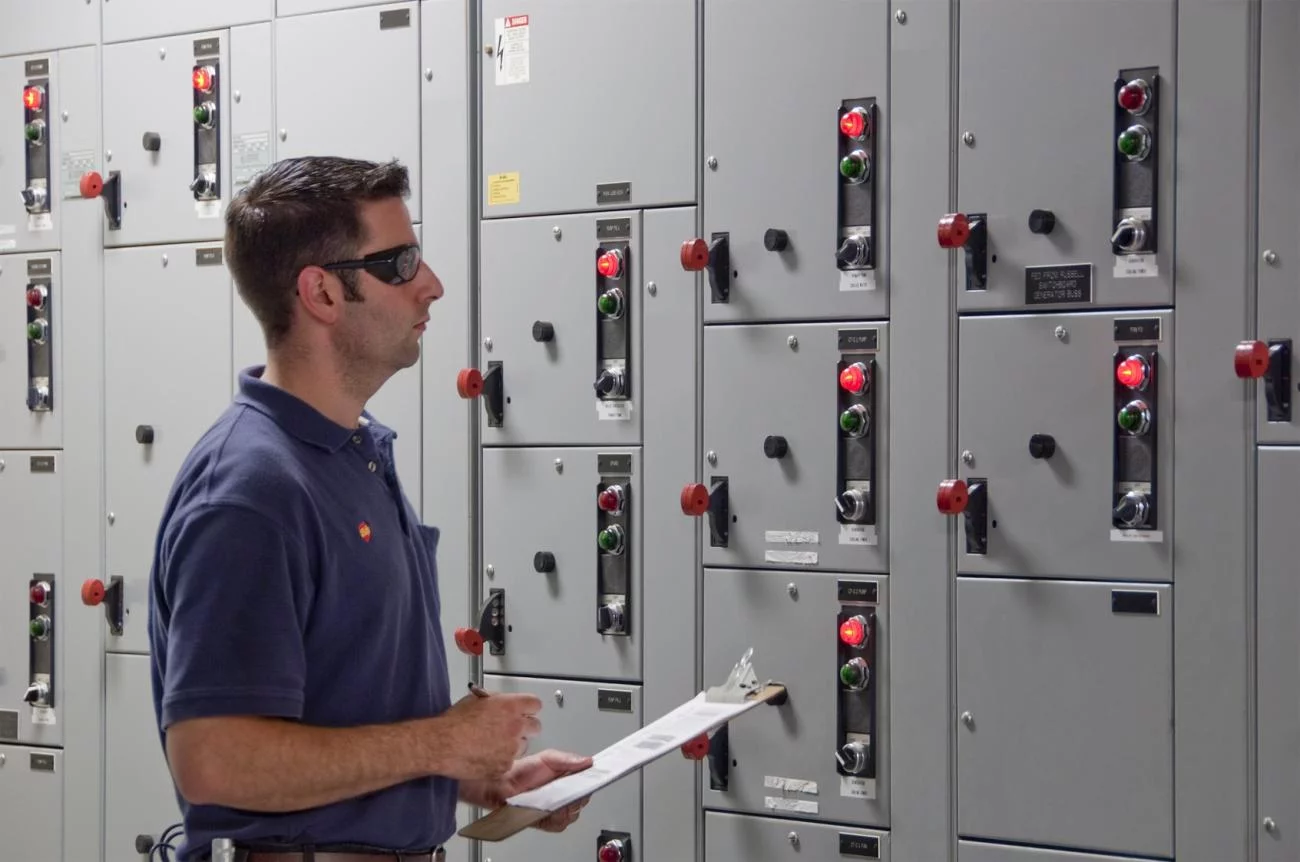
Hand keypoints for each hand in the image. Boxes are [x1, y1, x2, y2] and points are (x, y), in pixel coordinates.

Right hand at [437, 690, 542, 779]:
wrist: (442, 745)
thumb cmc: (454, 722)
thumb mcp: (476, 700)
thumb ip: (495, 700)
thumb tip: (501, 703)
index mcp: (510, 706)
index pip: (535, 704)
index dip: (528, 708)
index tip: (523, 712)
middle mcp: (516, 727)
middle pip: (535, 726)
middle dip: (525, 727)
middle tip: (510, 730)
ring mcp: (512, 748)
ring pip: (524, 746)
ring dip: (514, 745)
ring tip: (492, 744)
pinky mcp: (505, 766)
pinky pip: (510, 762)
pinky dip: (501, 761)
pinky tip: (486, 757)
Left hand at [462, 749, 593, 832]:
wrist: (501, 785)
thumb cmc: (522, 771)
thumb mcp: (547, 758)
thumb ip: (567, 759)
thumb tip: (588, 761)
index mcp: (569, 778)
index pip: (589, 782)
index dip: (594, 780)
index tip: (597, 777)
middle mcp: (565, 794)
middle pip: (583, 799)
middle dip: (579, 795)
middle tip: (571, 788)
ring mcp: (557, 809)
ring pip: (573, 813)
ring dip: (566, 807)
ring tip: (556, 798)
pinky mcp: (547, 821)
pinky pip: (559, 824)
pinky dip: (556, 818)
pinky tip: (550, 810)